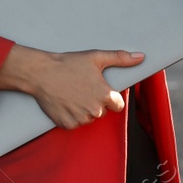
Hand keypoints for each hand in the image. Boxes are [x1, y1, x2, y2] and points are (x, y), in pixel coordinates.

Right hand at [0, 44, 143, 129]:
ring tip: (72, 94)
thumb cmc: (68, 64)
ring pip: (89, 118)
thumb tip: (141, 57)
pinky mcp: (67, 125)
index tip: (99, 89)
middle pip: (103, 112)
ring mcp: (80, 119)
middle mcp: (94, 111)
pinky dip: (72, 116)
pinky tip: (65, 102)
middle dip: (96, 103)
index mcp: (104, 95)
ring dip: (84, 110)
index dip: (110, 97)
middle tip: (82, 88)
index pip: (118, 105)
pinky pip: (75, 123)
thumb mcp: (96, 57)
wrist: (41, 73)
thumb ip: (120, 58)